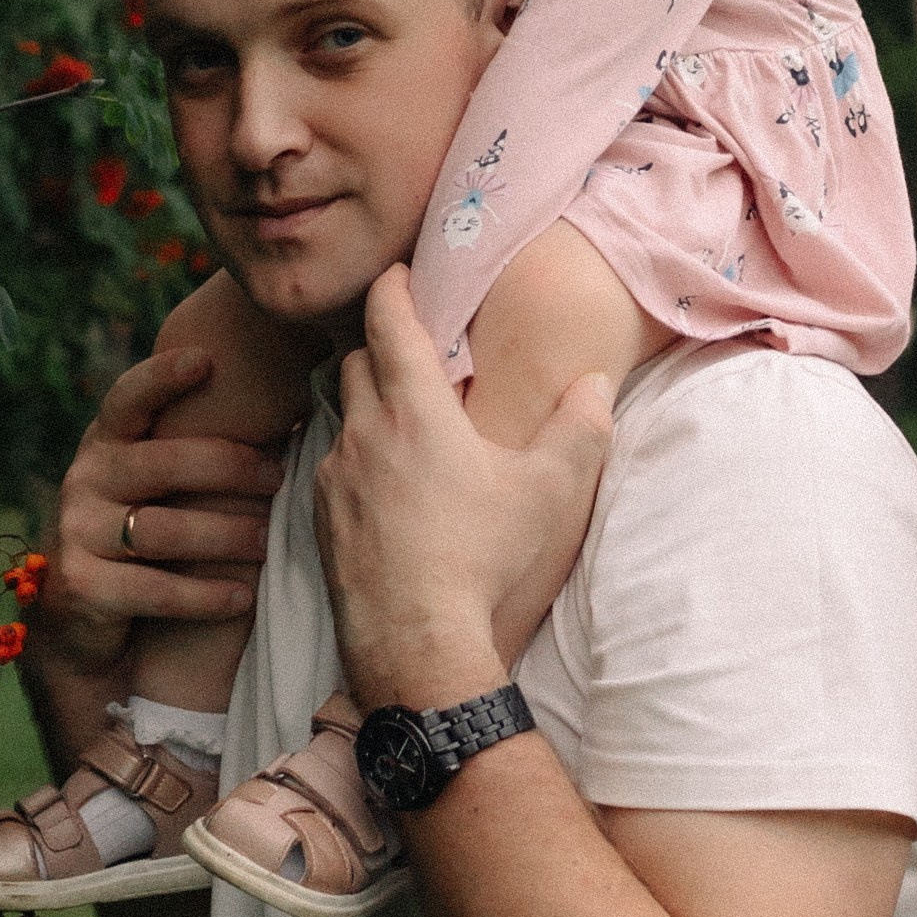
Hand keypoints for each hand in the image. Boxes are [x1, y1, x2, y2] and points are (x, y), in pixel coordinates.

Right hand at [41, 339, 286, 671]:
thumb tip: (289, 401)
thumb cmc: (140, 532)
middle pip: (161, 463)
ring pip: (160, 529)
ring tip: (268, 542)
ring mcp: (77, 532)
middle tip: (280, 476)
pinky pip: (154, 589)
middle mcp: (84, 478)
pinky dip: (204, 595)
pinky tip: (243, 597)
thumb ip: (191, 445)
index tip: (206, 360)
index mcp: (106, 442)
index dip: (162, 377)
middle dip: (228, 467)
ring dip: (225, 536)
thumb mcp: (151, 482)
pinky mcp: (81, 586)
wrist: (78, 617)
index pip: (127, 399)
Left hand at [314, 265, 613, 709]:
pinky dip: (356, 460)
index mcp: (414, 408)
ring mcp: (334, 478)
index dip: (392, 287)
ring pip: (341, 416)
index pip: (387, 319)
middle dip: (380, 346)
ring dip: (367, 406)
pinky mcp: (320, 521)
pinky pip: (332, 469)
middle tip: (413, 349)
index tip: (400, 273)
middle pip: (355, 361)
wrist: (416, 644)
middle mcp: (364, 432)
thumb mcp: (551, 492)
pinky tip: (387, 488)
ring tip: (404, 422)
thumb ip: (580, 429)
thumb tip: (596, 384)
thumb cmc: (484, 560)